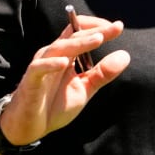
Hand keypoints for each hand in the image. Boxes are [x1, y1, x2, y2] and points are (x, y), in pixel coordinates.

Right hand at [0, 14, 129, 154]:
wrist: (29, 127)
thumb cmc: (54, 105)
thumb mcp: (85, 89)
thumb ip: (102, 73)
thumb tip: (125, 56)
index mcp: (66, 55)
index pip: (80, 32)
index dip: (98, 26)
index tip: (118, 26)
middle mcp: (53, 56)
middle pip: (74, 36)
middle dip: (95, 31)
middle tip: (114, 28)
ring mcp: (40, 67)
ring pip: (59, 48)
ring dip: (79, 43)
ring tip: (98, 39)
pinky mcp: (30, 82)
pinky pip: (38, 69)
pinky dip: (50, 64)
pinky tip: (64, 62)